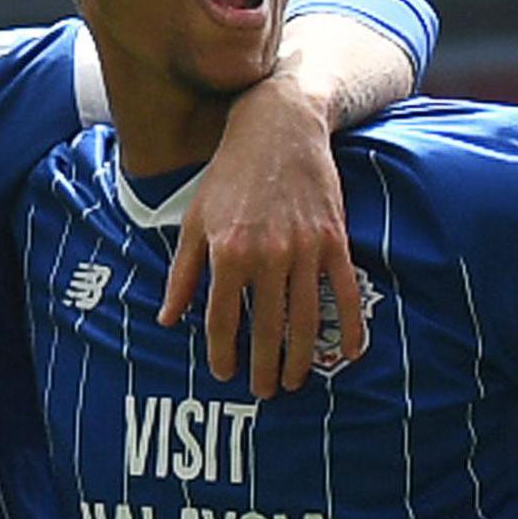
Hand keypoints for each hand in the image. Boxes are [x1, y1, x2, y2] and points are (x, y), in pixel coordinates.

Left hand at [159, 71, 360, 398]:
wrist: (279, 127)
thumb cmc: (229, 173)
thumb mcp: (194, 219)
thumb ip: (182, 272)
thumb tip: (168, 319)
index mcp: (228, 252)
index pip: (223, 320)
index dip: (223, 353)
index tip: (224, 374)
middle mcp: (267, 256)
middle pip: (267, 329)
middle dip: (265, 367)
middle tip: (265, 391)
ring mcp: (305, 249)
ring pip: (306, 320)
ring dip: (301, 358)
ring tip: (295, 381)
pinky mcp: (334, 240)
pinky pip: (344, 293)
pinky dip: (349, 327)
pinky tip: (348, 354)